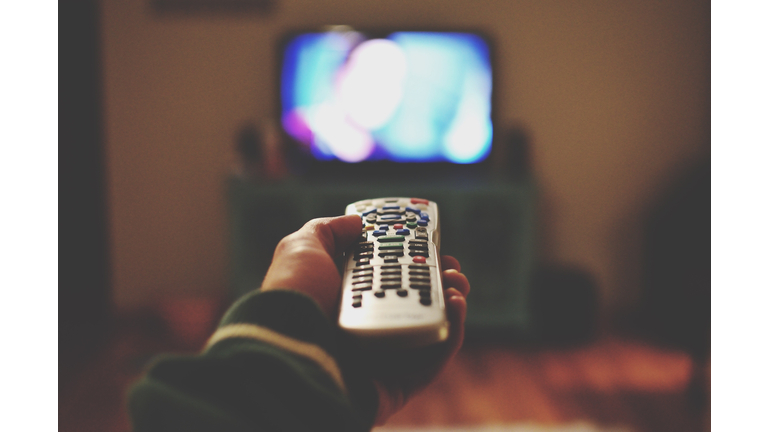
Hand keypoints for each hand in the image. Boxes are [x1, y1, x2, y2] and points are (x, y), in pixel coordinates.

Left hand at [260, 215, 469, 423]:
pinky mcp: (397, 383)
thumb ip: (328, 230)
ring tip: (456, 284)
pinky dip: (451, 334)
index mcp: (344, 299)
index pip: (386, 276)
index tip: (431, 242)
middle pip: (414, 301)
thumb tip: (357, 221)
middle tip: (450, 265)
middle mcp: (364, 328)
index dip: (411, 258)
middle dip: (439, 278)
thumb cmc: (292, 298)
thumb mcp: (301, 248)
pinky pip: (434, 361)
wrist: (288, 348)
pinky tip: (454, 307)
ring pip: (429, 329)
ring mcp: (382, 357)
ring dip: (452, 302)